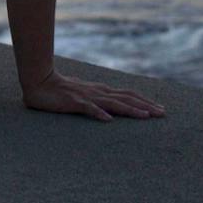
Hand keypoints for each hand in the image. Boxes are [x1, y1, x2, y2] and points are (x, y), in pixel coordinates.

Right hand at [22, 69, 166, 121]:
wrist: (39, 82)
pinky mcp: (73, 102)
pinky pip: (88, 108)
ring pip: (112, 103)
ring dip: (129, 109)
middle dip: (145, 106)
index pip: (128, 95)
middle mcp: (98, 92)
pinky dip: (99, 113)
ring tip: (145, 116)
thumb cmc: (61, 90)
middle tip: (163, 114)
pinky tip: (108, 120)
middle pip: (126, 98)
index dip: (144, 101)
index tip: (160, 109)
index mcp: (101, 91)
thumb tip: (112, 112)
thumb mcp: (83, 95)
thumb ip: (98, 101)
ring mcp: (87, 96)